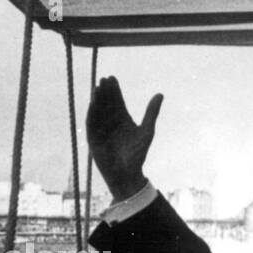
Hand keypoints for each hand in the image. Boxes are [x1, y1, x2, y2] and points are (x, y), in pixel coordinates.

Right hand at [86, 76, 162, 200]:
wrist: (127, 174)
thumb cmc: (138, 154)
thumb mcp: (147, 131)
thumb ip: (151, 113)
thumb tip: (160, 94)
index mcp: (123, 119)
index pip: (117, 101)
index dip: (114, 90)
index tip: (112, 78)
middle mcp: (111, 122)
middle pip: (107, 103)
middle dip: (105, 92)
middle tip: (104, 79)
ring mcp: (102, 130)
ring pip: (98, 111)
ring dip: (97, 100)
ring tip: (97, 88)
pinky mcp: (93, 139)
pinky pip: (91, 124)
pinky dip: (91, 114)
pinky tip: (92, 104)